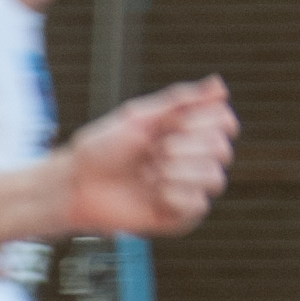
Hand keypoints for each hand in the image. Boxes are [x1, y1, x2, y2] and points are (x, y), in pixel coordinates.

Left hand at [62, 76, 237, 238]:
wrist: (75, 184)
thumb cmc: (101, 149)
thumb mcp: (138, 117)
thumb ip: (180, 101)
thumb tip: (220, 84)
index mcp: (185, 133)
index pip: (224, 123)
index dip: (204, 122)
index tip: (174, 125)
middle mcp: (191, 160)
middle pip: (222, 149)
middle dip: (186, 147)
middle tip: (154, 151)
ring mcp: (186, 188)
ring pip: (215, 178)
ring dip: (180, 171)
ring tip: (151, 172)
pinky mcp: (178, 216)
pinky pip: (198, 205)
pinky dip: (174, 195)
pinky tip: (152, 192)